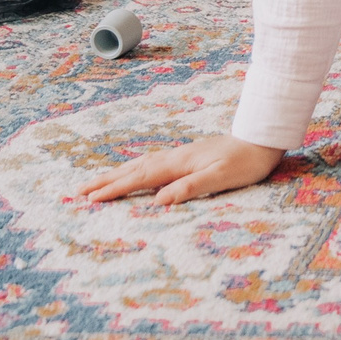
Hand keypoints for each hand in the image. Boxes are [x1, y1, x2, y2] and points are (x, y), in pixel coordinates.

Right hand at [76, 133, 282, 206]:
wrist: (263, 138)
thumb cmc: (246, 162)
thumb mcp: (222, 177)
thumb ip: (191, 187)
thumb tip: (160, 200)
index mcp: (180, 163)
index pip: (141, 178)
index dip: (115, 189)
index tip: (91, 199)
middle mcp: (175, 157)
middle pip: (133, 169)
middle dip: (105, 181)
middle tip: (77, 191)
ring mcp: (180, 155)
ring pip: (140, 165)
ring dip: (116, 174)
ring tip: (95, 183)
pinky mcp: (187, 157)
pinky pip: (151, 164)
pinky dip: (134, 169)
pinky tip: (132, 172)